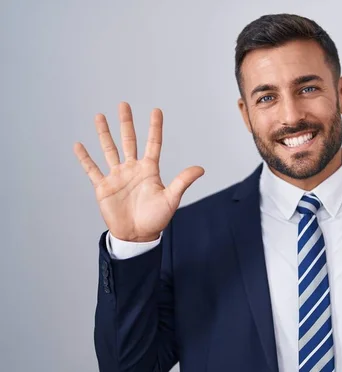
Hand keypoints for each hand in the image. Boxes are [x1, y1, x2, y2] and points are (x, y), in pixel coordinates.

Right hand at [74, 102, 204, 241]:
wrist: (137, 235)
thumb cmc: (156, 218)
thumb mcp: (171, 198)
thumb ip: (183, 181)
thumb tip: (201, 168)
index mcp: (149, 170)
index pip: (152, 143)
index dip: (155, 127)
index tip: (156, 110)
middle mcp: (132, 168)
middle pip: (129, 140)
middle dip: (126, 123)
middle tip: (124, 104)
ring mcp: (117, 176)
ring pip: (109, 149)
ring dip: (104, 133)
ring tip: (100, 116)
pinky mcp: (103, 187)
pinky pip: (92, 169)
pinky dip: (85, 158)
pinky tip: (79, 145)